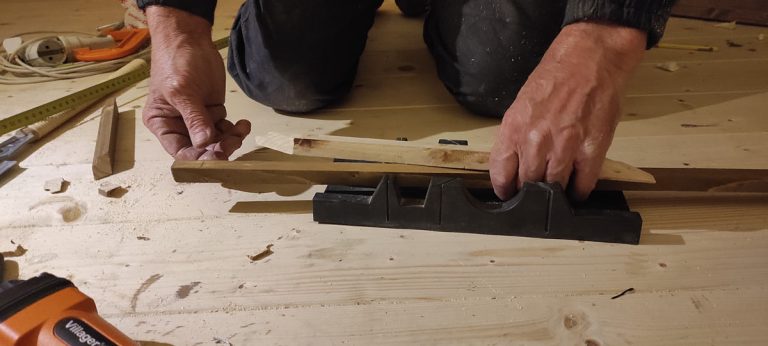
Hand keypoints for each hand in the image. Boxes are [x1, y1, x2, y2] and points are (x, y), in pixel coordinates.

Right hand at [142, 6, 250, 159]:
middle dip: (218, 149)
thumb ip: (194, 118)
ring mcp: (197, 120)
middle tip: (234, 142)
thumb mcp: (183, 91)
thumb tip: (205, 144)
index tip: (218, 157)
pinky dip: (236, 130)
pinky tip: (243, 124)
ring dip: (230, 140)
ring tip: (241, 128)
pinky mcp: (212, 112)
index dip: (199, 158)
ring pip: (216, 142)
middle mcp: (178, 126)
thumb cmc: (177, 62)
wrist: (190, 38)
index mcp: (162, 124)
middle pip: (200, 150)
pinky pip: (225, 130)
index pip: (180, 151)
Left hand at [489, 22, 645, 200]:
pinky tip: (576, 188)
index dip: (504, 188)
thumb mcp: (522, 104)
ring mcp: (565, 146)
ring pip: (554, 186)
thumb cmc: (556, 77)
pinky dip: (578, 191)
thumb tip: (515, 164)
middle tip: (535, 191)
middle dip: (530, 190)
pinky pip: (582, 184)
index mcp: (514, 128)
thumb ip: (516, 135)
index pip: (501, 173)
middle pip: (527, 184)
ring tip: (556, 190)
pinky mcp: (592, 149)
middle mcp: (536, 140)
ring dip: (554, 192)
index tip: (509, 193)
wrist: (590, 57)